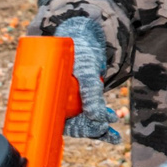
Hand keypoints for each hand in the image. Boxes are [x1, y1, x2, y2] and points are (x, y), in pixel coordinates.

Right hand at [55, 18, 122, 143]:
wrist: (84, 35)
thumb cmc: (79, 50)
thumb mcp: (85, 70)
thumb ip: (91, 93)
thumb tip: (98, 118)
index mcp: (50, 97)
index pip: (63, 122)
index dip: (81, 128)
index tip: (100, 127)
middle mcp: (58, 100)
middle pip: (74, 124)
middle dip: (93, 129)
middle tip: (110, 131)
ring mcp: (70, 99)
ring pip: (83, 119)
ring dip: (100, 125)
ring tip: (116, 129)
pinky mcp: (81, 97)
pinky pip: (90, 111)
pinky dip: (102, 115)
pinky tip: (116, 116)